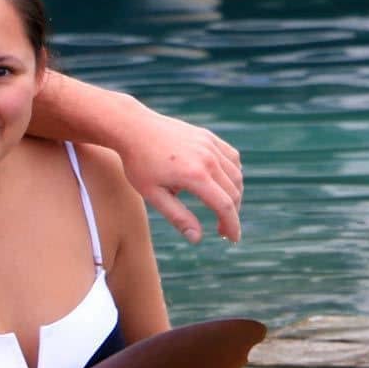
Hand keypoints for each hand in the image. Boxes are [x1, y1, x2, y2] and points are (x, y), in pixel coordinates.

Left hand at [115, 108, 242, 244]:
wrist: (133, 128)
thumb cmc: (138, 163)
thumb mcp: (153, 195)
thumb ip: (177, 217)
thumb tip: (197, 238)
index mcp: (195, 175)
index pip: (225, 206)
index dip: (232, 225)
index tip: (233, 239)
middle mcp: (208, 158)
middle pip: (233, 192)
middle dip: (232, 215)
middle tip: (222, 230)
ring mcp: (210, 145)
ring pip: (236, 175)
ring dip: (234, 195)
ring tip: (222, 210)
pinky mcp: (208, 137)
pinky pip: (232, 157)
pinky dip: (233, 174)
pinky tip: (223, 185)